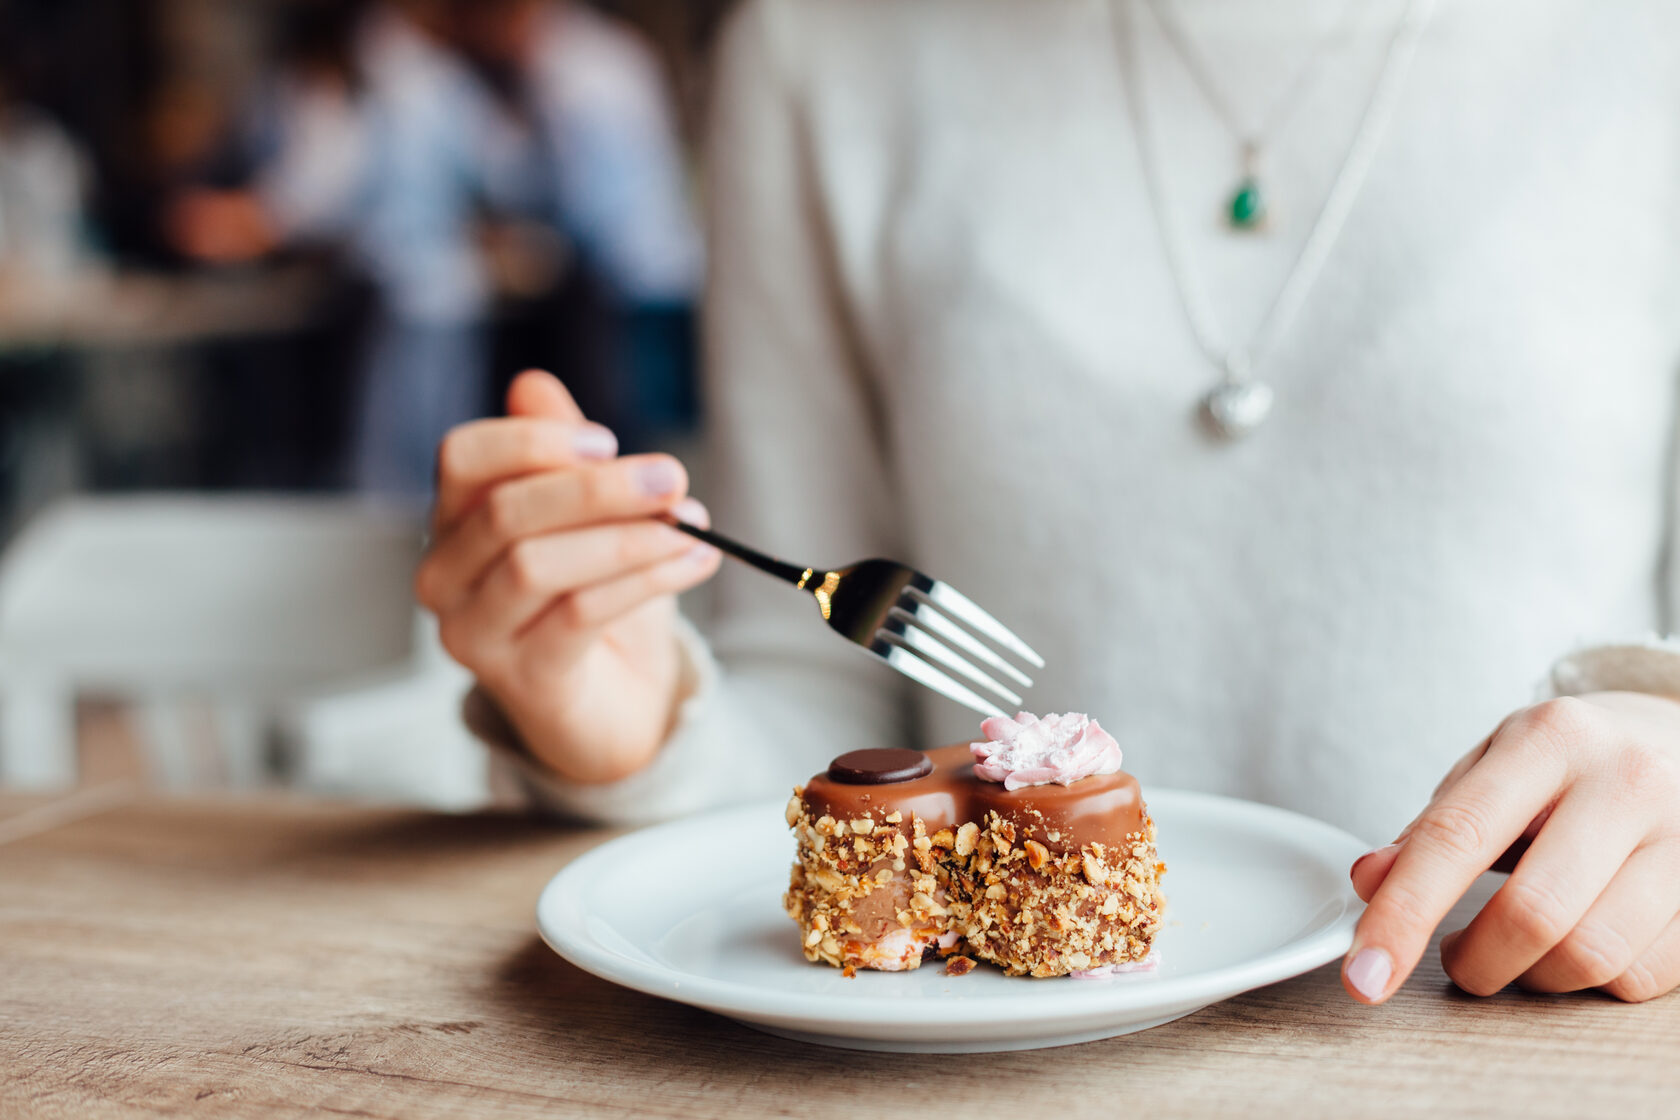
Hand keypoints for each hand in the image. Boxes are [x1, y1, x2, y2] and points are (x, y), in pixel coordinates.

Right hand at [415, 370, 721, 783]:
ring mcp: (475, 634)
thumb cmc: (593, 596)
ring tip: (692, 526)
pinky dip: (644, 581)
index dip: (531, 441)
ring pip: (538, 566)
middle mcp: (445, 577)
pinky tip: (695, 562)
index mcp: (453, 521)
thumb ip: (561, 456)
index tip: (608, 440)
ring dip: (627, 538)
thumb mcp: (586, 518)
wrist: (613, 704)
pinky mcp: (523, 679)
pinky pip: (577, 616)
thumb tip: (532, 383)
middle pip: (505, 511)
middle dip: (597, 489)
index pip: (462, 458)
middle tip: (672, 477)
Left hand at [1346, 692, 1679, 1003]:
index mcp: (1552, 739)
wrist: (1678, 735)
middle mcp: (1626, 781)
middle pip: (1532, 913)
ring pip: (1590, 955)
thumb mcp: (1493, 766)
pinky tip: (1576, 945)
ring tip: (1514, 950)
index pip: (1458, 837)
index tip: (1364, 972)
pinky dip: (1591, 981)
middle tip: (1455, 959)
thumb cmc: (1570, 760)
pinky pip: (1642, 976)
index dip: (1402, 914)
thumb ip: (1432, 826)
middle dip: (1475, 961)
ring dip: (1532, 977)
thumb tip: (1370, 882)